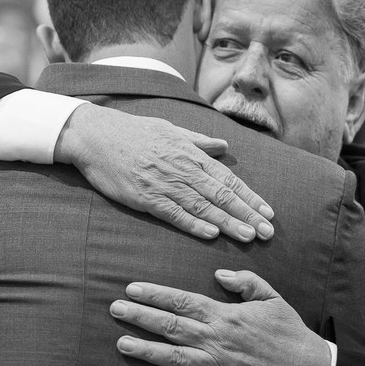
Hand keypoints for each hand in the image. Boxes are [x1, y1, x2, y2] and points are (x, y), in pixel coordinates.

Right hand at [54, 104, 273, 240]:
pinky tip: (210, 234)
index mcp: (190, 153)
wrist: (96, 135)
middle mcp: (182, 169)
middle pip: (221, 194)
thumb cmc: (133, 131)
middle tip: (268, 232)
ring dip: (227, 223)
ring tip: (248, 236)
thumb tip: (223, 146)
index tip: (268, 212)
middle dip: (246, 214)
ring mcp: (163, 183)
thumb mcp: (170, 129)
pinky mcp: (145, 197)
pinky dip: (193, 224)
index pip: (227, 178)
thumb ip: (198, 140)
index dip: (249, 196)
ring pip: (202, 206)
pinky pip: (173, 213)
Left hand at [109, 270, 329, 365]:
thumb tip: (219, 273)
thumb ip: (245, 282)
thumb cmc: (289, 332)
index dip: (155, 295)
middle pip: (171, 326)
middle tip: (115, 309)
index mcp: (225, 315)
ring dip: (147, 350)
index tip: (132, 289)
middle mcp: (216, 339)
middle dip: (140, 317)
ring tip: (122, 343)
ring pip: (175, 357)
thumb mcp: (271, 297)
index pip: (182, 301)